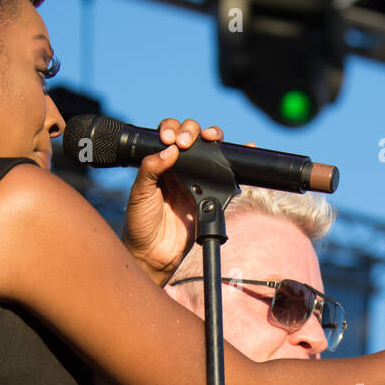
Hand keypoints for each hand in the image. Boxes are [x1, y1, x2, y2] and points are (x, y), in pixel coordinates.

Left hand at [121, 117, 223, 284]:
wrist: (154, 255)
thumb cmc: (140, 224)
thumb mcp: (140, 193)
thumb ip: (151, 169)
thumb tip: (170, 149)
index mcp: (159, 164)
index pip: (170, 135)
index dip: (173, 130)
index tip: (172, 140)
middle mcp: (178, 170)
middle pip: (193, 138)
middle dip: (193, 131)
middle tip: (186, 143)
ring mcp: (195, 183)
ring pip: (209, 154)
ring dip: (214, 140)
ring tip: (213, 138)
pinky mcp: (210, 198)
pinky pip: (225, 179)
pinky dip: (236, 164)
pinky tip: (244, 148)